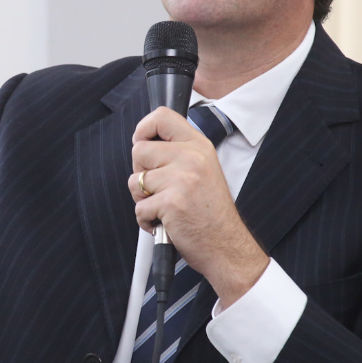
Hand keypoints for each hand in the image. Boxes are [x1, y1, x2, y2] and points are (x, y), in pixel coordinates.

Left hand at [129, 107, 267, 305]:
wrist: (227, 246)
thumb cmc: (211, 212)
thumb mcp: (203, 169)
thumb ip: (178, 152)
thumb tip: (142, 144)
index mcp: (199, 146)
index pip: (162, 116)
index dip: (143, 128)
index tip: (142, 143)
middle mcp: (192, 157)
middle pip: (139, 150)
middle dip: (141, 172)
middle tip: (160, 189)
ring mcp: (181, 179)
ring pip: (135, 180)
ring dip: (143, 199)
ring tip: (164, 207)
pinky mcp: (170, 202)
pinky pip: (139, 207)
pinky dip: (146, 220)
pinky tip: (166, 223)